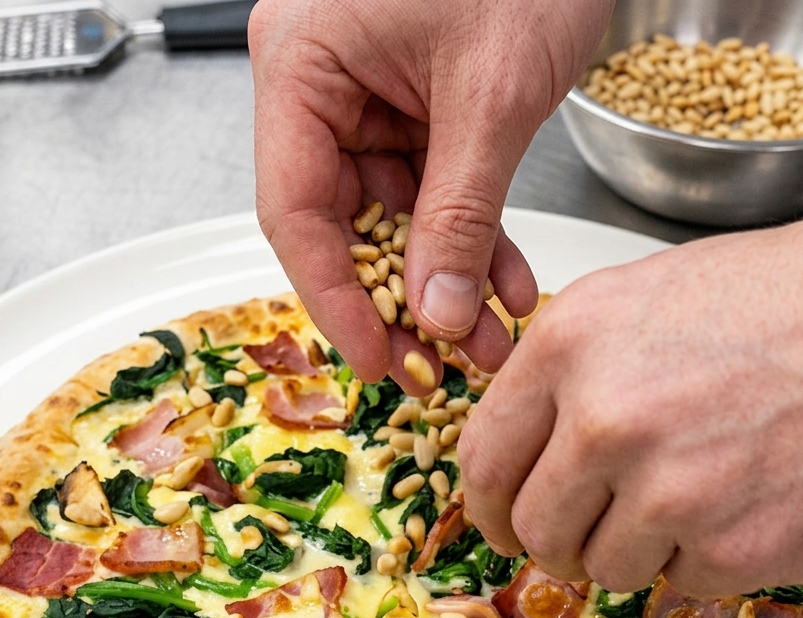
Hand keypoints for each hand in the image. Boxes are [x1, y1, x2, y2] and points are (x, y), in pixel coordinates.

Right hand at [248, 0, 611, 391]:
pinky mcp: (420, 107)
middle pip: (343, 226)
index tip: (376, 360)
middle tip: (436, 366)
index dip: (335, 300)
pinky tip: (507, 287)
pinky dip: (475, 240)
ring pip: (397, 221)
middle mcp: (324, 87)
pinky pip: (438, 192)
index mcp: (302, 67)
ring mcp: (372, 98)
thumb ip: (458, 214)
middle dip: (401, 303)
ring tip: (487, 340)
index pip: (295, 212)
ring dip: (447, 284)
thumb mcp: (490, 96)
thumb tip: (436, 314)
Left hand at [458, 211, 802, 596]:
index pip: (483, 460)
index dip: (489, 504)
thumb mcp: (649, 301)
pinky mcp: (730, 550)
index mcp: (571, 343)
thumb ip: (570, 376)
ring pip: (601, 568)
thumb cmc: (798, 300)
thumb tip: (522, 448)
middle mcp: (606, 418)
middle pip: (533, 529)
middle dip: (559, 539)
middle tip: (596, 527)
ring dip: (637, 548)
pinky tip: (747, 501)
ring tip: (699, 490)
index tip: (503, 521)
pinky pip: (677, 584)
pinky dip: (704, 558)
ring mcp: (667, 489)